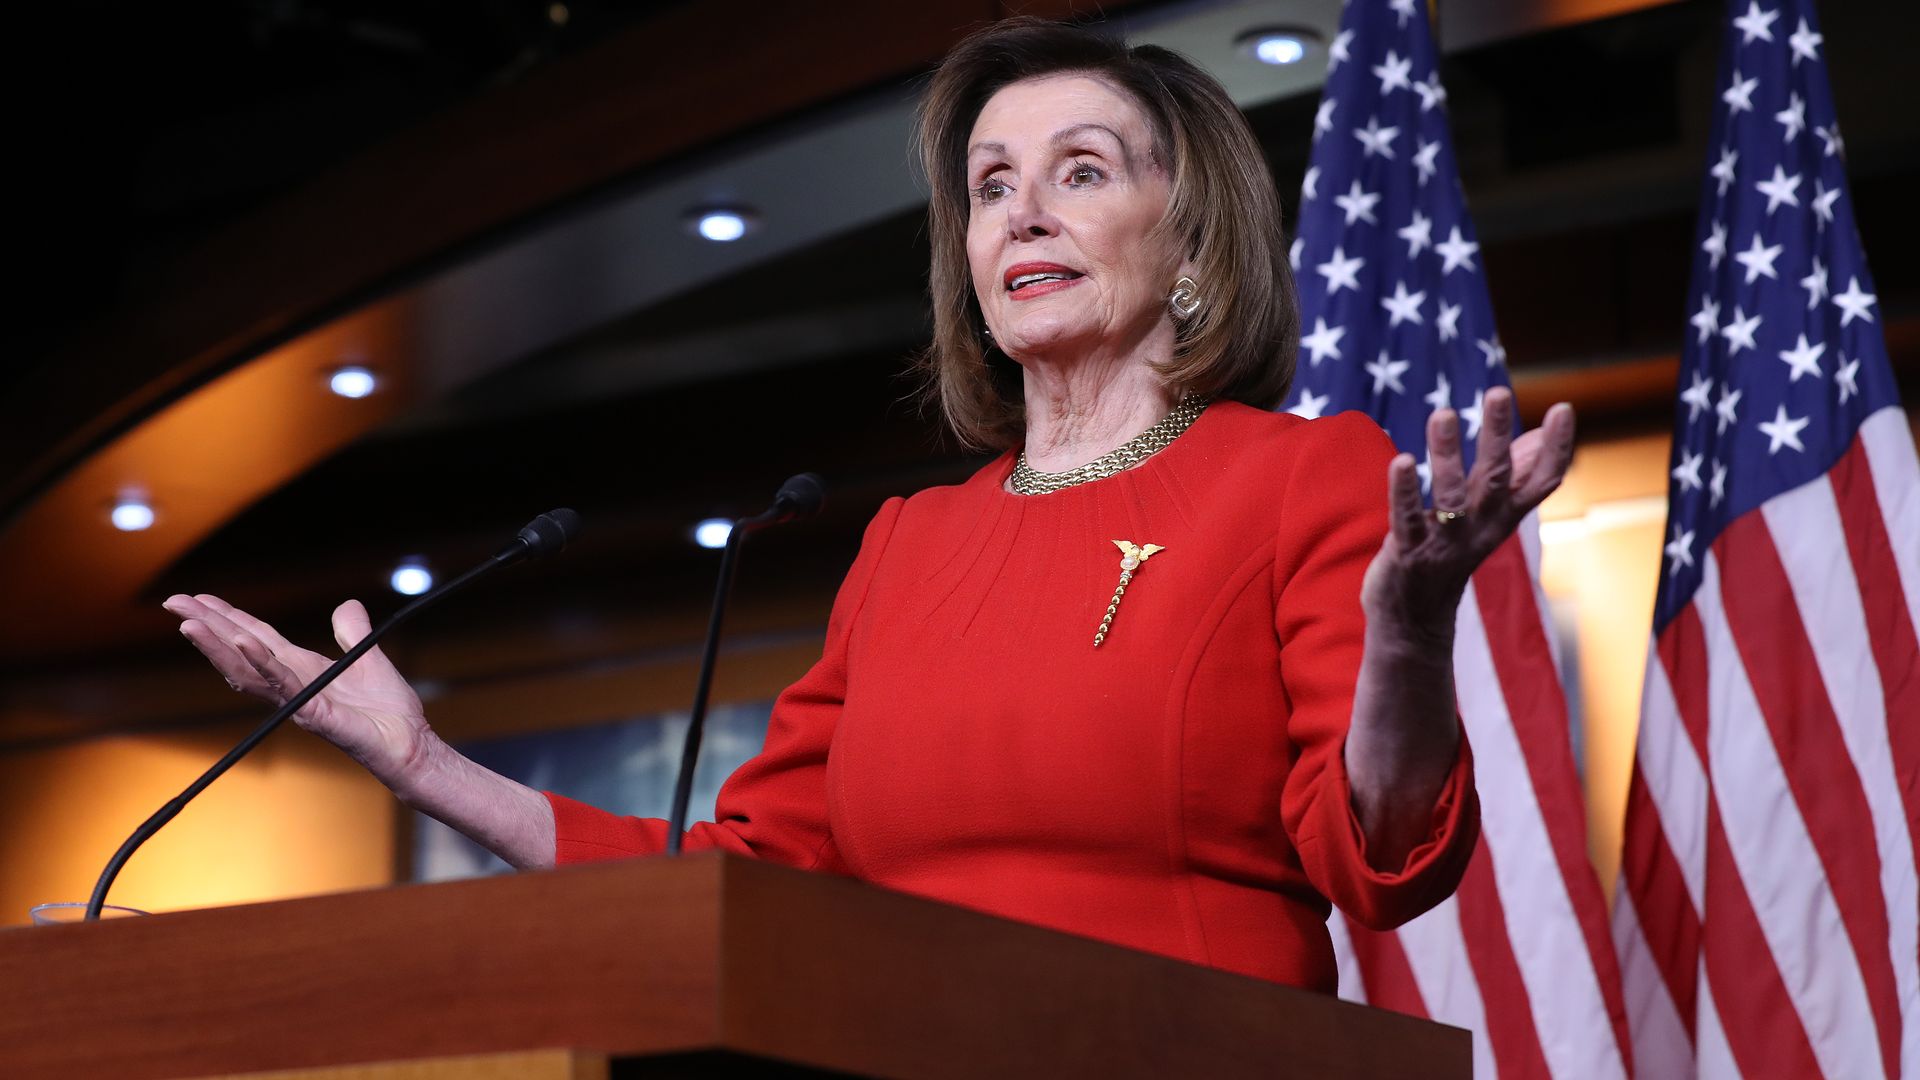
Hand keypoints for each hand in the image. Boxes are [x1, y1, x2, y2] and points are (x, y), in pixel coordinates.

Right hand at [163, 594, 434, 786]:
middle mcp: (291, 684)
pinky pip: (284, 685)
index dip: (227, 618)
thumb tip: (348, 605)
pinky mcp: (314, 714)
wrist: (411, 744)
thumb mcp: (369, 658)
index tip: (198, 598)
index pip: (254, 638)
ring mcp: (297, 700)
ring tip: (190, 622)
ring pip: (247, 671)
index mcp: (301, 669)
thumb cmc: (389, 711)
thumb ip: (354, 632)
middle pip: (238, 651)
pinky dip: (262, 662)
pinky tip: (244, 642)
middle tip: (173, 602)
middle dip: (206, 626)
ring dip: (218, 645)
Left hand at [1361, 387, 1575, 643]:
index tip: (1563, 408)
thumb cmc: (1450, 556)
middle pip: (1496, 478)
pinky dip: (1404, 491)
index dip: (1555, 449)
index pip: (1540, 483)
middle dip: (1497, 434)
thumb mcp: (1486, 516)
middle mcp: (1480, 528)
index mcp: (1502, 516)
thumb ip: (1512, 475)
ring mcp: (1445, 543)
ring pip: (1451, 496)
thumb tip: (1539, 435)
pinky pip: (1407, 519)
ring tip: (1443, 414)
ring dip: (1447, 455)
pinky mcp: (1409, 554)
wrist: (1415, 623)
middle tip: (1498, 391)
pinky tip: (1401, 460)